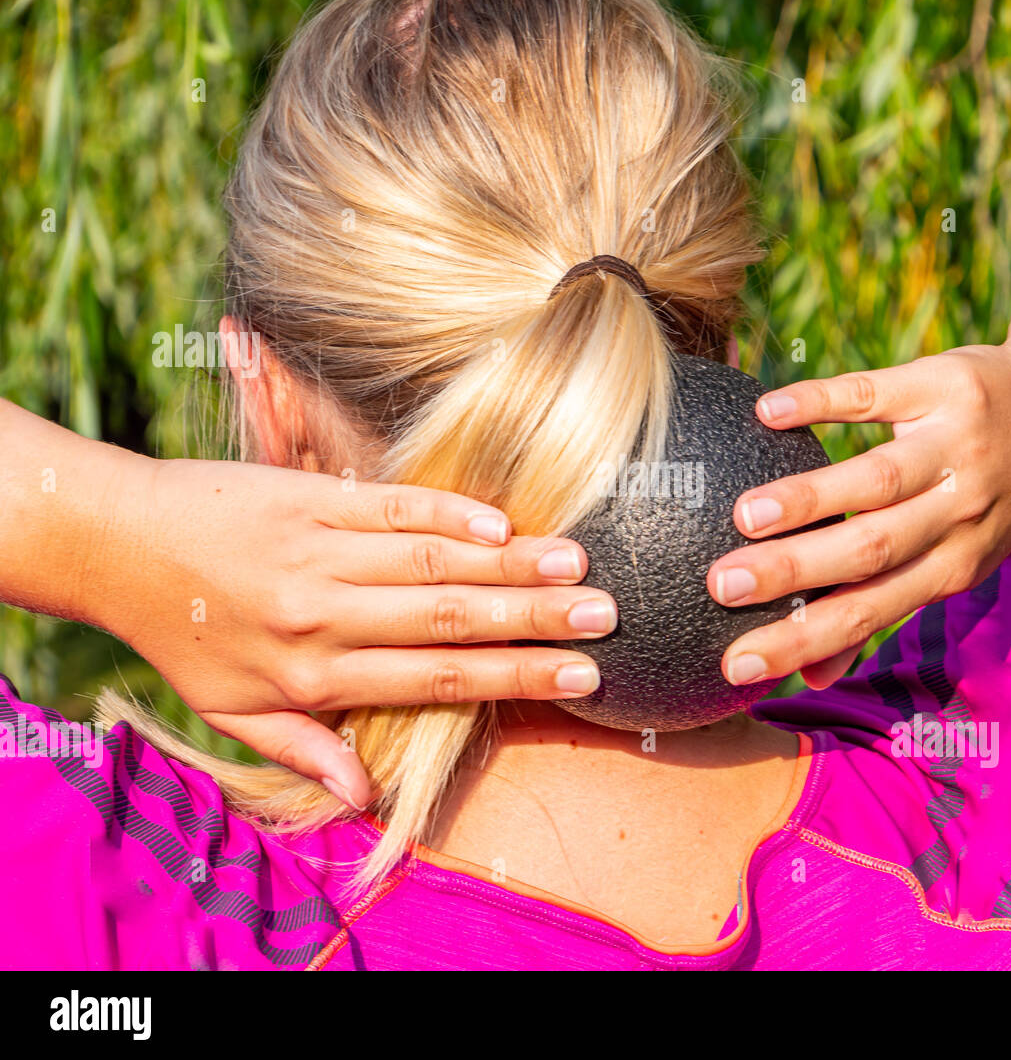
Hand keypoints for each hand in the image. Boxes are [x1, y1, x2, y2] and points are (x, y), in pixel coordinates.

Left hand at [96, 457, 615, 808]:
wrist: (117, 544)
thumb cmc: (182, 634)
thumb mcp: (232, 714)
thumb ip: (305, 749)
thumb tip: (365, 798)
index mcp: (315, 677)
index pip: (436, 678)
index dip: (514, 676)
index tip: (581, 674)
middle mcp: (325, 617)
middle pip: (450, 619)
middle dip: (534, 621)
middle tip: (605, 614)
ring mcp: (320, 553)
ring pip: (433, 560)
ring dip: (510, 564)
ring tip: (576, 563)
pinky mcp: (311, 499)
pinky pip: (391, 506)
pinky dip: (450, 512)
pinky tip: (501, 521)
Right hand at [708, 344, 1010, 690]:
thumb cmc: (983, 501)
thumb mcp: (952, 564)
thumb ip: (879, 612)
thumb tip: (810, 678)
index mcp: (951, 568)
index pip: (868, 612)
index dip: (803, 641)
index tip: (735, 665)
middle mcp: (957, 514)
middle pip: (872, 549)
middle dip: (795, 571)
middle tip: (721, 585)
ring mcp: (954, 448)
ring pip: (879, 478)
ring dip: (810, 497)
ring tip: (743, 514)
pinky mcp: (943, 386)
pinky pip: (876, 394)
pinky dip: (820, 402)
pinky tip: (766, 411)